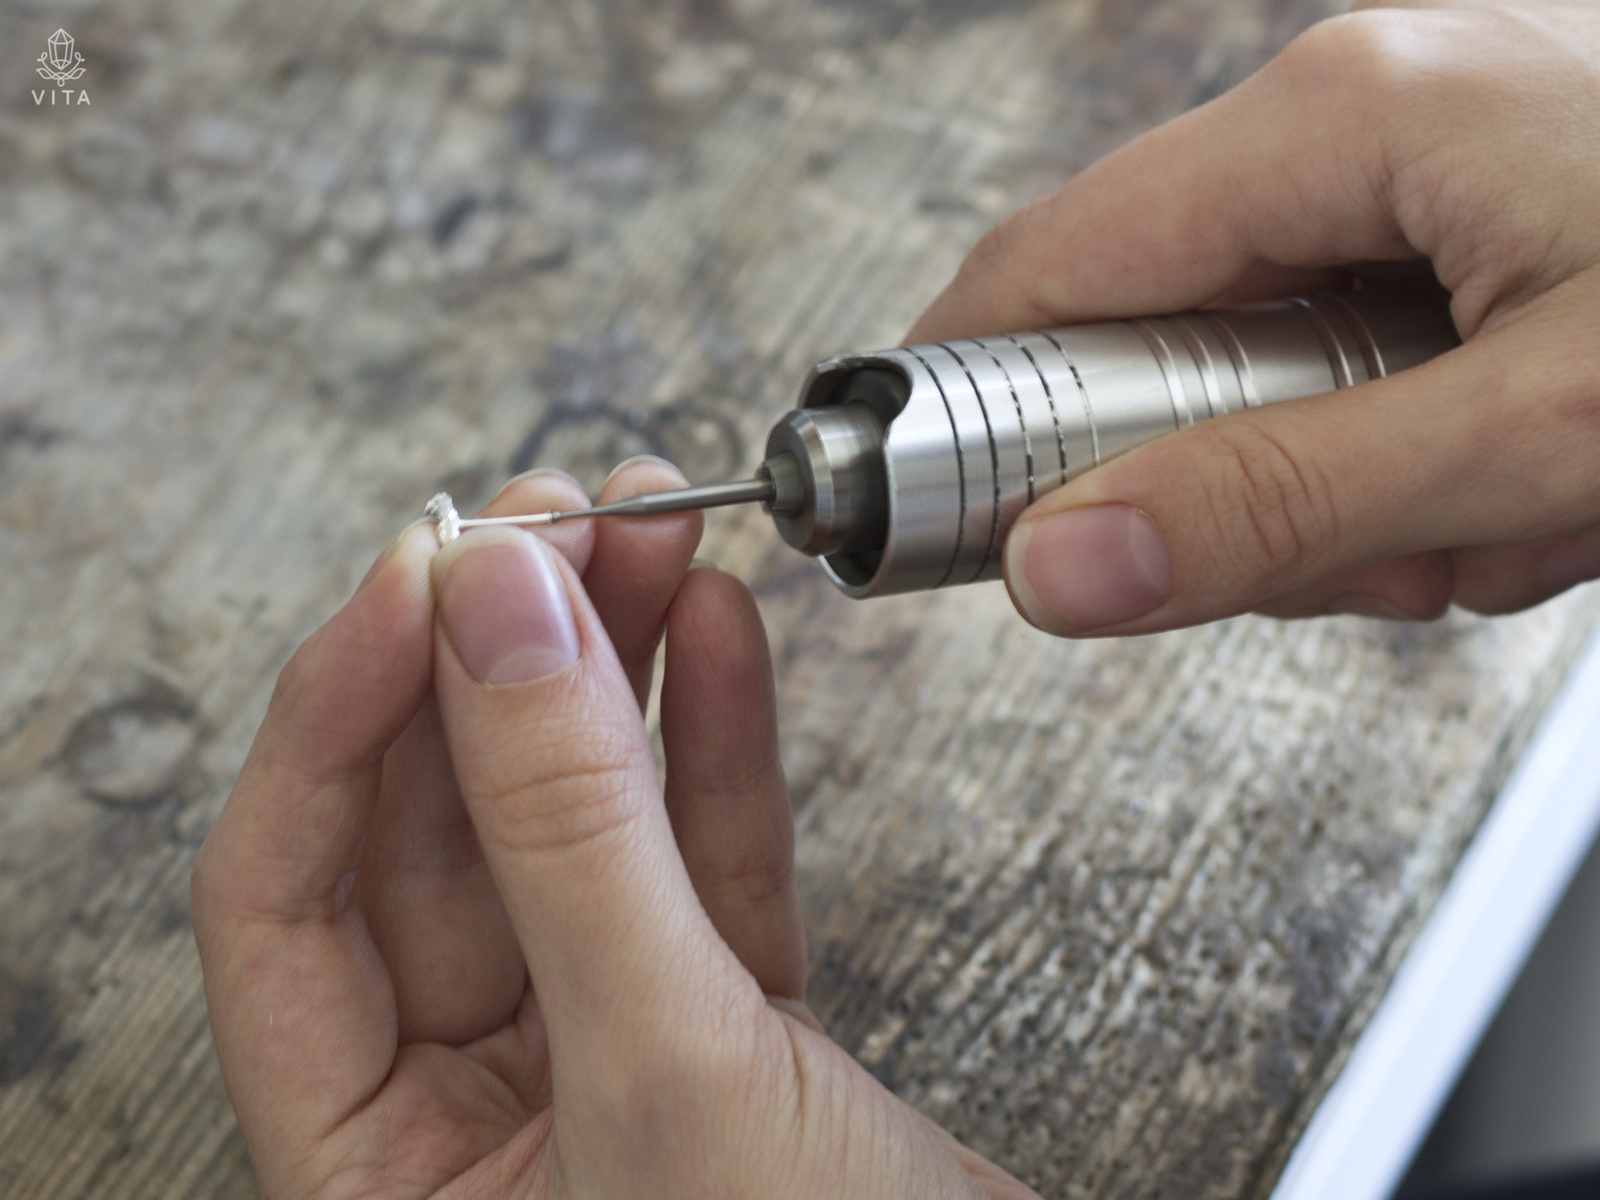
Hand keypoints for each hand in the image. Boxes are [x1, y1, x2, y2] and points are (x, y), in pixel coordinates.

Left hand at [192, 462, 1037, 1198]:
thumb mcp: (670, 1076)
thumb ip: (576, 838)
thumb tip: (497, 611)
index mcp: (377, 1175)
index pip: (289, 899)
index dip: (342, 716)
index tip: (427, 571)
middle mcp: (473, 1116)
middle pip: (443, 836)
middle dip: (498, 662)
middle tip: (552, 520)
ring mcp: (609, 1059)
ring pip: (580, 829)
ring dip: (609, 674)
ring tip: (644, 533)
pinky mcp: (735, 1032)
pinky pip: (699, 862)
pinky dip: (713, 743)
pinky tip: (714, 636)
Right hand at [908, 0, 1599, 635]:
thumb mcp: (1539, 428)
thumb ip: (1286, 505)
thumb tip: (1062, 561)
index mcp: (1347, 112)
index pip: (1050, 268)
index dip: (981, 410)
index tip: (960, 525)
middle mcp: (1373, 111)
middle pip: (1168, 344)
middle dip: (1253, 488)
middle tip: (1368, 556)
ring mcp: (1438, 158)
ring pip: (1284, 376)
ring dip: (1372, 492)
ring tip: (1514, 513)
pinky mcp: (1493, 211)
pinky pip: (1380, 359)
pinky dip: (1441, 452)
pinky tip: (1547, 479)